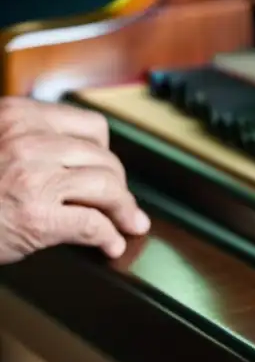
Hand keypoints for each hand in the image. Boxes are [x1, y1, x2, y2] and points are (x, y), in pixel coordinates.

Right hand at [0, 98, 149, 263]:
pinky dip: (110, 236)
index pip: (91, 126)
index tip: (108, 169)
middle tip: (122, 203)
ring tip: (128, 223)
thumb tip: (74, 158)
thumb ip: (28, 142)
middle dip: (119, 183)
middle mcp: (30, 141)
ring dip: (124, 209)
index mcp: (18, 117)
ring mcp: (36, 178)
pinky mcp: (39, 217)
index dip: (105, 152)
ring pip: (108, 186)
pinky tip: (111, 244)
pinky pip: (94, 223)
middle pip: (105, 157)